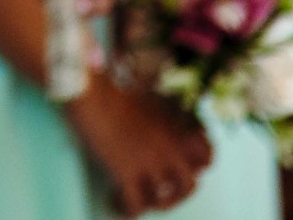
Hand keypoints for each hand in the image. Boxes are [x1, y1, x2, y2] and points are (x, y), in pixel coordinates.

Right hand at [64, 79, 211, 215]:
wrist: (86, 90)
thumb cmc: (108, 85)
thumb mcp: (145, 95)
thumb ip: (161, 110)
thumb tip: (160, 121)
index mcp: (177, 128)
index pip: (206, 156)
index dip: (197, 166)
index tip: (182, 167)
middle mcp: (169, 148)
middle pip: (188, 185)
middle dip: (176, 195)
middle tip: (160, 194)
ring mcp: (149, 162)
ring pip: (162, 200)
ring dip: (151, 205)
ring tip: (138, 202)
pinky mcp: (126, 173)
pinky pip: (133, 204)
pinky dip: (125, 209)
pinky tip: (113, 203)